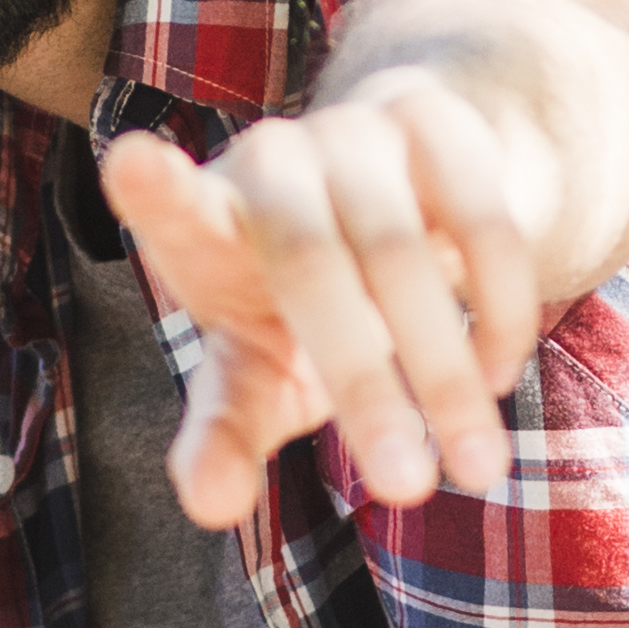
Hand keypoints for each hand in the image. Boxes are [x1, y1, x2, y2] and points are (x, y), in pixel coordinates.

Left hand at [99, 82, 562, 526]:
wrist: (409, 192)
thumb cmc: (304, 305)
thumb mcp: (260, 369)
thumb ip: (225, 431)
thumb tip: (208, 505)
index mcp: (205, 222)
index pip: (174, 206)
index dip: (156, 189)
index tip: (131, 163)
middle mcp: (272, 161)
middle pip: (307, 262)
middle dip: (362, 382)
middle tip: (405, 489)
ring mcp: (354, 132)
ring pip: (399, 249)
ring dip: (443, 369)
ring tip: (476, 470)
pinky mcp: (437, 122)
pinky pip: (482, 223)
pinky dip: (497, 312)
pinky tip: (495, 378)